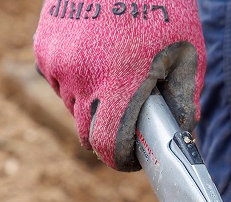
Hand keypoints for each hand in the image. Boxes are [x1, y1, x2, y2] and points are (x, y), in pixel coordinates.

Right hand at [33, 1, 205, 170]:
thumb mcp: (187, 55)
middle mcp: (82, 76)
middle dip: (106, 132)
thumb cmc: (163, 8)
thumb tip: (182, 136)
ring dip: (88, 103)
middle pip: (86, 131)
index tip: (129, 157)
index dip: (119, 157)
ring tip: (112, 76)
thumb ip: (184, 101)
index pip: (106, 145)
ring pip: (71, 105)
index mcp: (120, 83)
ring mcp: (58, 61)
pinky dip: (74, 77)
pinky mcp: (43, 47)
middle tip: (125, 117)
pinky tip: (94, 56)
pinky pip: (57, 79)